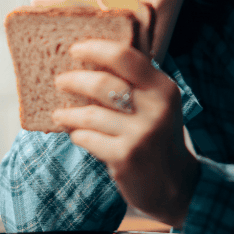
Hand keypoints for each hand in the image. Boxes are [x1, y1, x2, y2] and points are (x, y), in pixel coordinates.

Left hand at [52, 39, 200, 226]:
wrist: (175, 185)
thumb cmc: (158, 136)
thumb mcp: (159, 104)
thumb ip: (136, 81)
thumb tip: (92, 56)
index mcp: (163, 88)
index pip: (124, 57)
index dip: (94, 49)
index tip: (75, 49)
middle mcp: (155, 109)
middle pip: (101, 83)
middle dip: (73, 80)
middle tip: (60, 81)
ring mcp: (140, 134)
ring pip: (89, 114)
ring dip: (68, 113)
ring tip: (59, 114)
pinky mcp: (125, 157)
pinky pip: (88, 138)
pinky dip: (77, 135)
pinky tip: (76, 134)